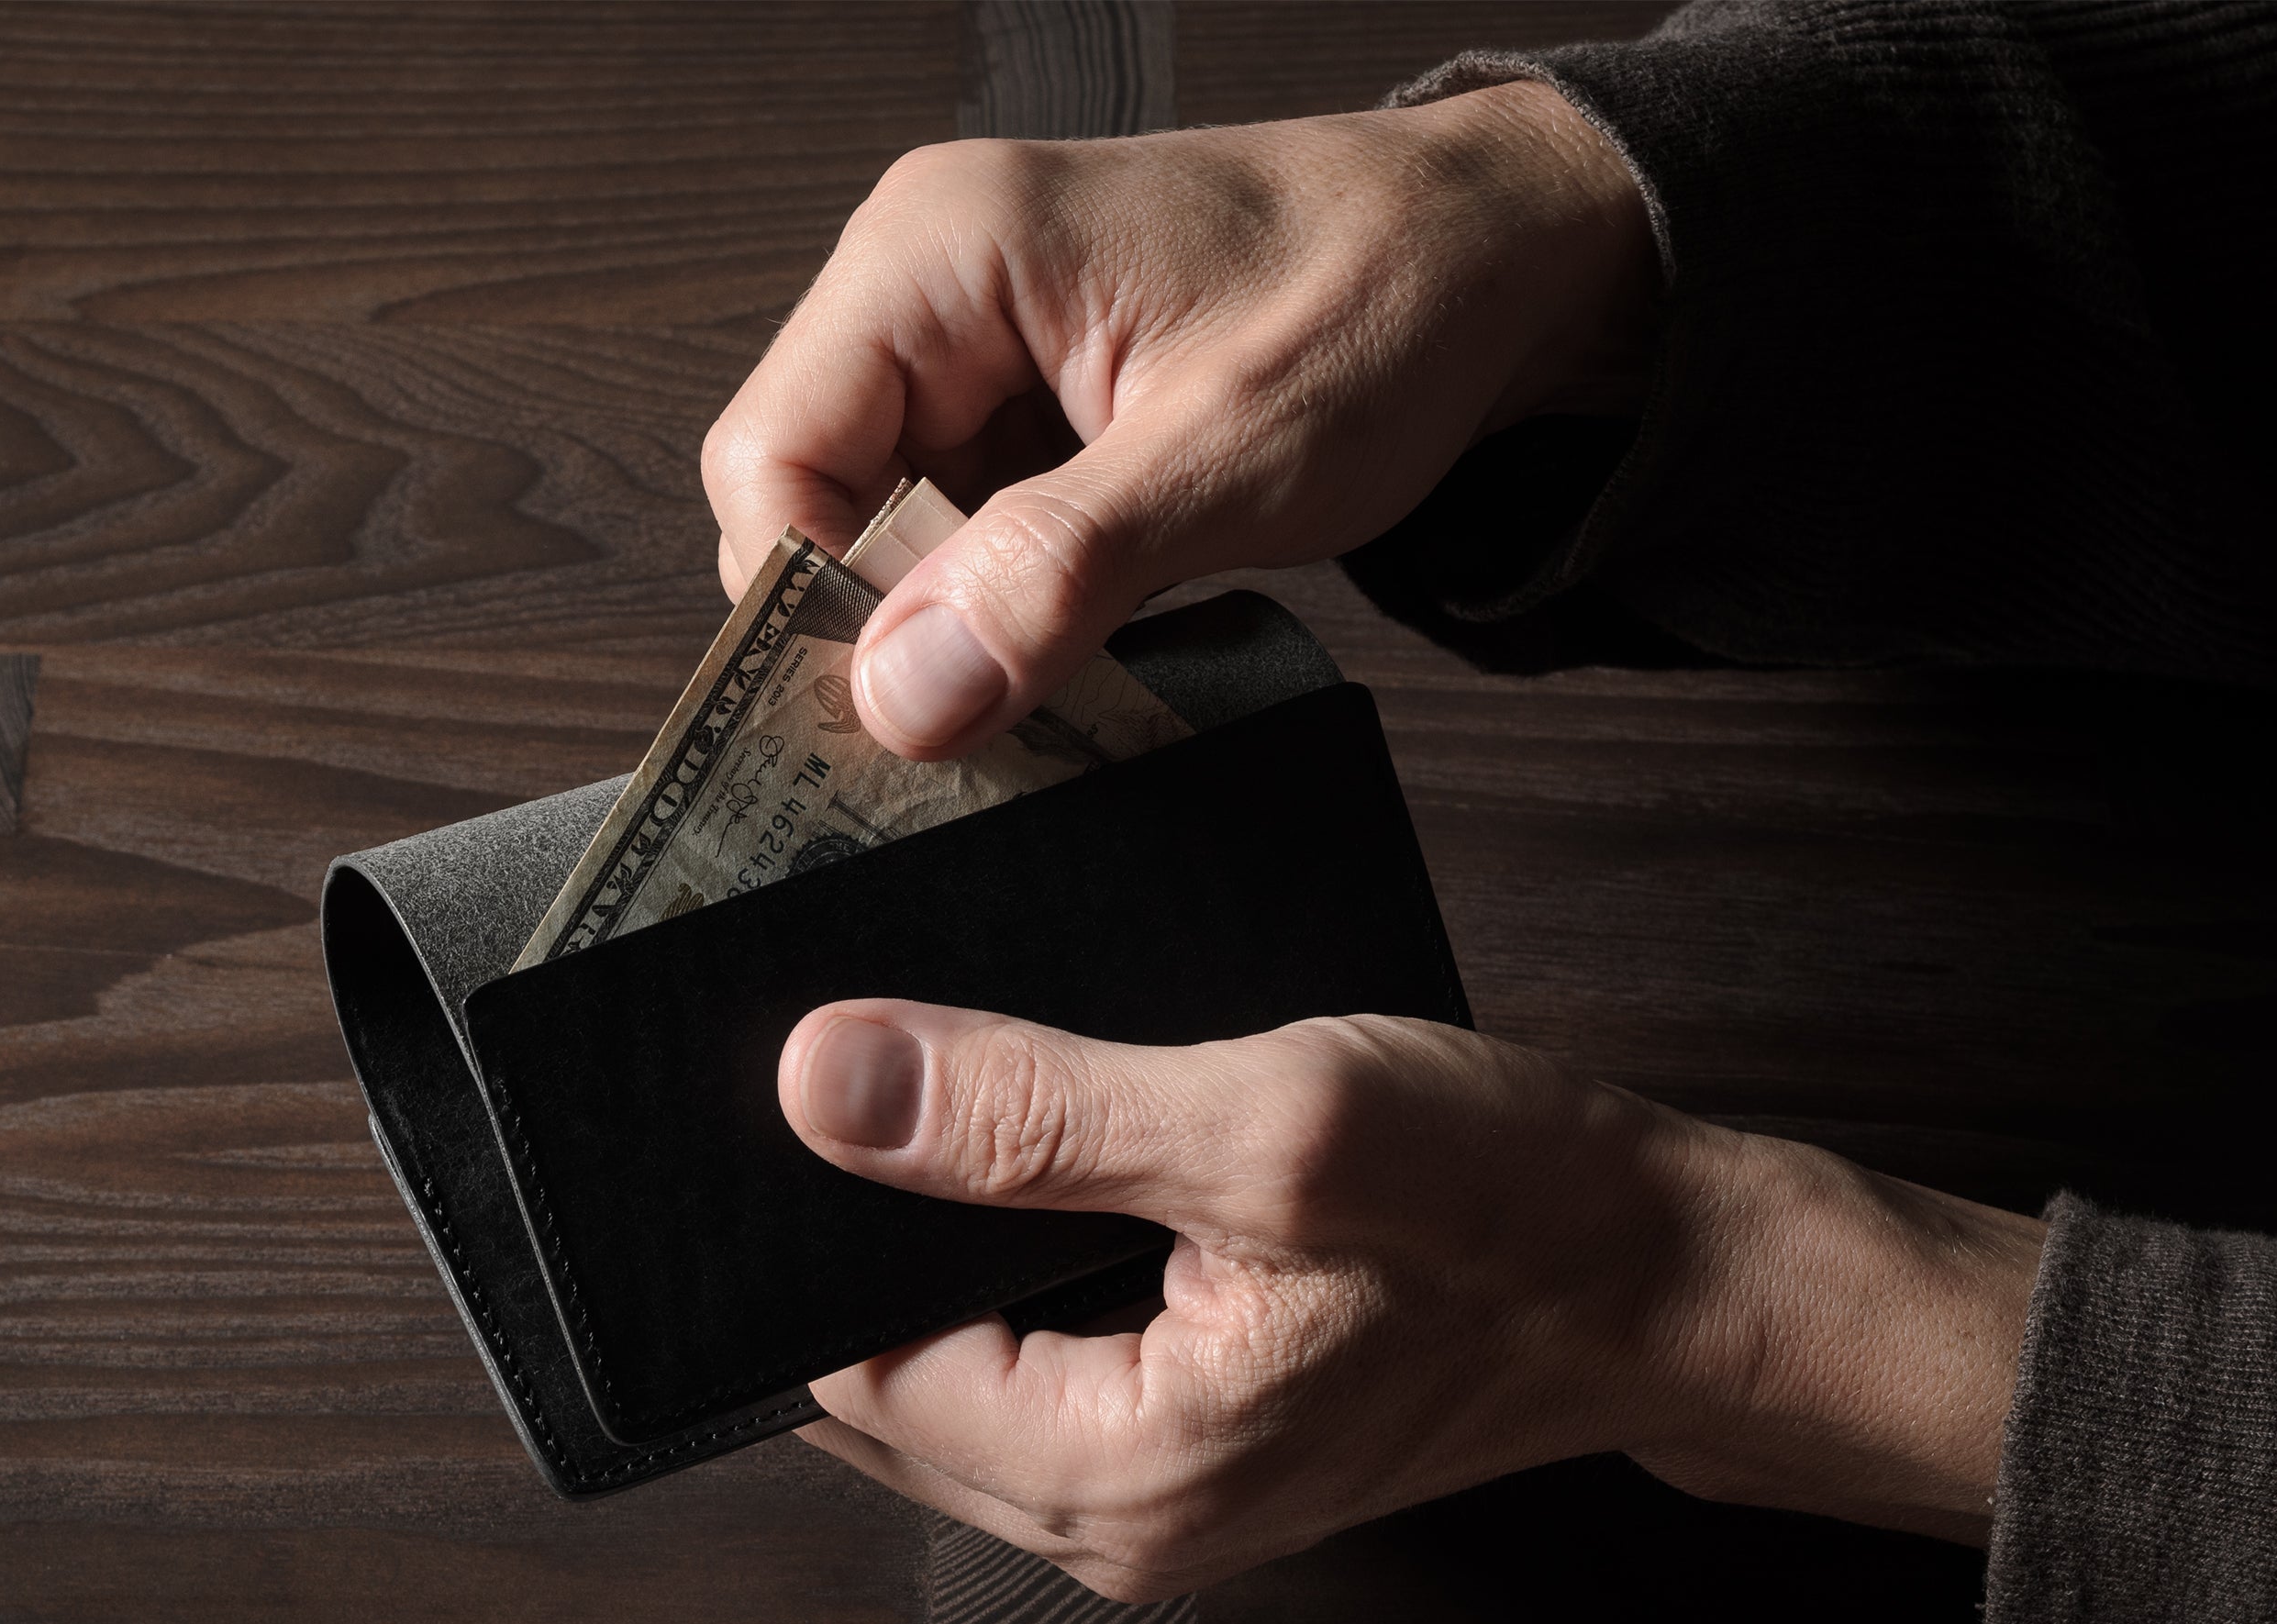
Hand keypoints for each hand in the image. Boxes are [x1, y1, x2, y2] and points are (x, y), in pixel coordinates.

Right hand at [703, 83, 1657, 759]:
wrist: (1505, 256)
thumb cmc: (1389, 298)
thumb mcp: (1229, 457)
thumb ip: (1054, 576)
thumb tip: (900, 695)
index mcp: (941, 250)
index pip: (771, 456)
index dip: (811, 602)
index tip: (899, 716)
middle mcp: (932, 284)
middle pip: (816, 500)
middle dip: (890, 625)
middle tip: (989, 721)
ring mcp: (978, 349)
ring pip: (890, 534)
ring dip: (962, 625)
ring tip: (1062, 676)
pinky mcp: (1031, 407)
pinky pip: (966, 533)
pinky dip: (1013, 606)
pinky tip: (1086, 642)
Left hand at [776, 1002, 2045, 1601]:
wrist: (1672, 1272)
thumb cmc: (1514, 1206)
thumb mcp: (1273, 1124)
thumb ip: (1034, 1116)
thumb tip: (820, 1084)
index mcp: (1115, 1472)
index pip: (841, 1366)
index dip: (803, 1223)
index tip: (810, 1086)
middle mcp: (1114, 1513)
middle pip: (881, 1377)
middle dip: (862, 1233)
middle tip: (887, 1069)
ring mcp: (1155, 1484)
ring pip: (953, 1361)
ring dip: (938, 1241)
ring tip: (972, 1098)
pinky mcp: (1191, 1432)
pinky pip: (1034, 1353)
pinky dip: (1013, 1258)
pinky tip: (1049, 1154)